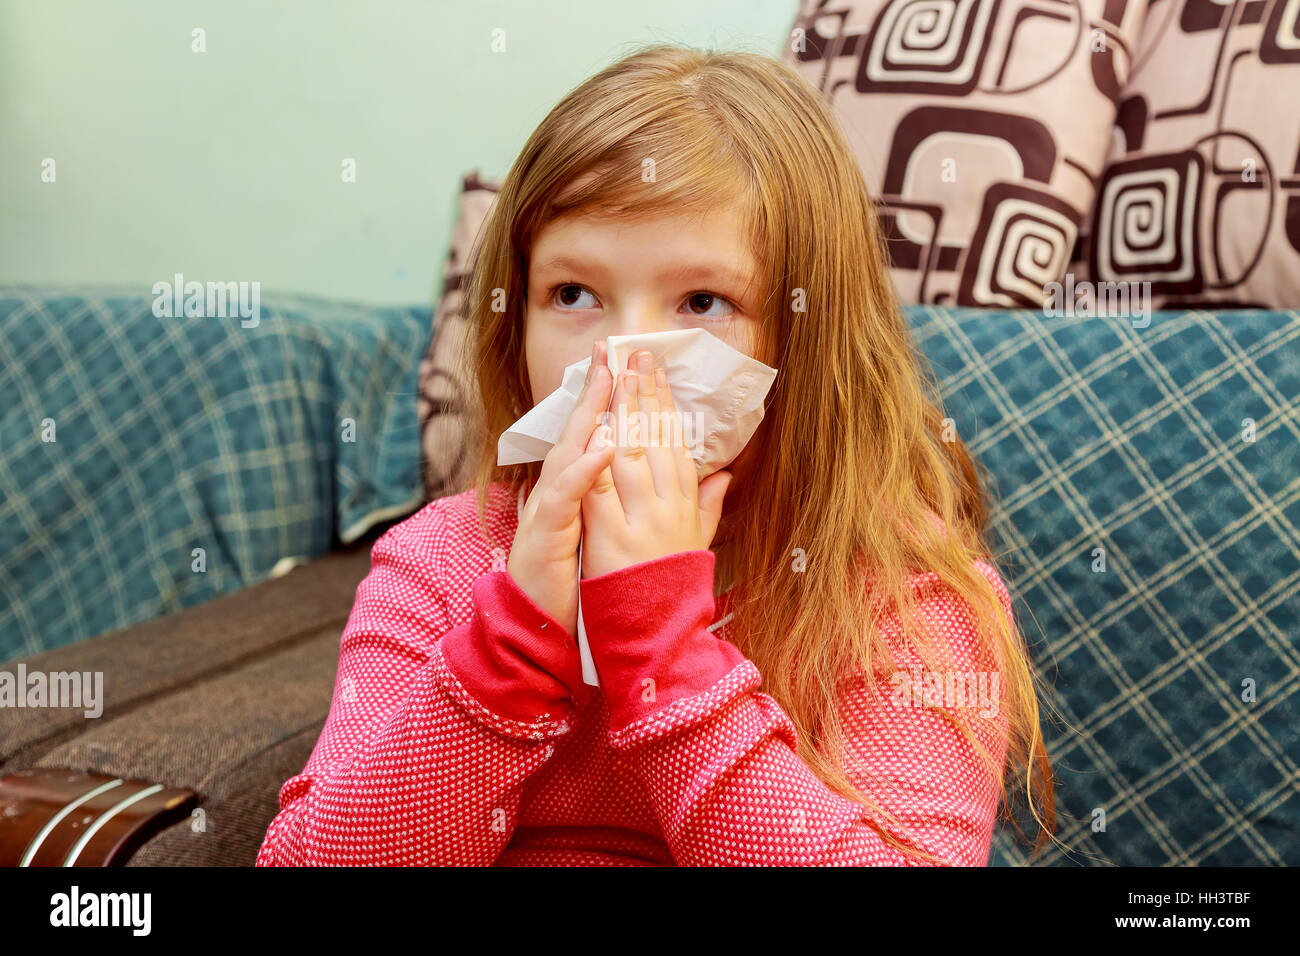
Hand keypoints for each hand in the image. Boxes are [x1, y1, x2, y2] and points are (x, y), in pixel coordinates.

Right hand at [506, 340, 615, 634]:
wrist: (538, 628)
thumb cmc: (572, 584)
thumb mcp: (602, 537)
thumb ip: (621, 504)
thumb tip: (646, 479)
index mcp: (578, 492)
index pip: (597, 438)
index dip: (613, 403)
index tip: (632, 367)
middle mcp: (558, 493)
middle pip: (578, 433)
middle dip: (596, 392)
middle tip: (612, 352)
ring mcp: (547, 510)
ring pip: (566, 454)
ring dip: (587, 417)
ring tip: (608, 382)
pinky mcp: (543, 533)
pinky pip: (564, 497)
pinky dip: (582, 470)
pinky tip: (600, 448)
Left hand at [581, 349, 731, 578]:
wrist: (660, 636)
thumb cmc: (674, 589)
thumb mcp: (698, 544)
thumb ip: (710, 506)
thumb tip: (725, 474)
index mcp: (687, 505)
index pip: (675, 442)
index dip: (665, 404)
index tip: (656, 371)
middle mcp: (670, 509)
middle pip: (655, 440)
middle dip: (643, 394)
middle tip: (636, 354)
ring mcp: (642, 523)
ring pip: (632, 455)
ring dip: (622, 413)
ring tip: (617, 375)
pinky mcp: (614, 539)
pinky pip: (603, 490)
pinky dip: (599, 459)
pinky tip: (595, 429)